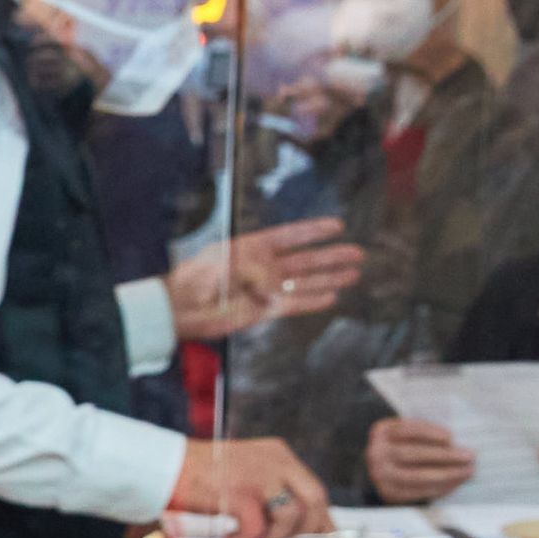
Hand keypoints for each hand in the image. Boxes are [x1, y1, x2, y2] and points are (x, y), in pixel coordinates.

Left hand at [169, 216, 365, 337]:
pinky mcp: (263, 310)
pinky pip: (294, 305)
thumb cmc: (196, 278)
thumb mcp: (225, 263)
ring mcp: (265, 289)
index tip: (337, 226)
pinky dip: (312, 301)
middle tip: (357, 253)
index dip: (313, 231)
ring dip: (329, 279)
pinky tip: (332, 297)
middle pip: (305, 260)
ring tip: (354, 274)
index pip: (290, 236)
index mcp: (252, 248)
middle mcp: (263, 267)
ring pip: (304, 282)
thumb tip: (276, 283)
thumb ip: (254, 269)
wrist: (181, 308)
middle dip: (331, 257)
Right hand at [171, 435, 331, 537]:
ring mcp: (259, 477)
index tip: (321, 535)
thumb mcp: (246, 470)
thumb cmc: (200, 472)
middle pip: (314, 499)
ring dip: (273, 536)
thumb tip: (292, 522)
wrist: (166, 466)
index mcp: (278, 453)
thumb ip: (271, 488)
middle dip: (307, 528)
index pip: (314, 487)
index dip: (320, 516)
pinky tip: (229, 536)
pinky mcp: (241, 495)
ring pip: (290, 517)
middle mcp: (275, 461)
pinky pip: (257, 529)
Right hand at [365, 415, 476, 503]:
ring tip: (467, 471)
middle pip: (411, 454)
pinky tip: (455, 482)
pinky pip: (416, 492)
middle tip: (468, 456)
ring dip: (446, 474)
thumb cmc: (406, 444)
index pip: (406, 430)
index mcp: (383, 431)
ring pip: (415, 476)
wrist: (384, 467)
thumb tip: (456, 443)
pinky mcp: (389, 492)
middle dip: (443, 455)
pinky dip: (439, 488)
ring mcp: (380, 474)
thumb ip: (427, 433)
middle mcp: (376, 453)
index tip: (450, 436)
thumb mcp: (410, 432)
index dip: (428, 432)